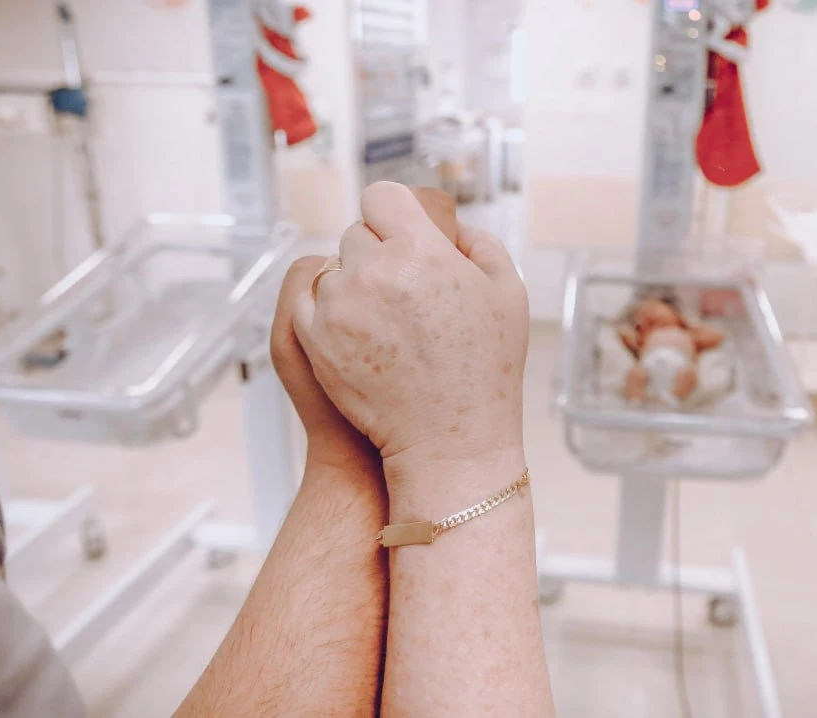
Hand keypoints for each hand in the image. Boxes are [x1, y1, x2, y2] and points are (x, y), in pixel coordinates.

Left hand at [279, 182, 527, 497]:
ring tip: (384, 321)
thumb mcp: (508, 295)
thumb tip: (455, 228)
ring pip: (332, 270)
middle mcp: (374, 271)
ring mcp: (339, 306)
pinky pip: (308, 302)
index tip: (399, 234)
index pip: (382, 198)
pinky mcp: (315, 339)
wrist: (451, 439)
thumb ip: (481, 246)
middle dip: (376, 255)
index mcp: (421, 250)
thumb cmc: (486, 373)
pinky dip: (326, 310)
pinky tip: (356, 331)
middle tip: (402, 291)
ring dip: (352, 285)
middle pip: (357, 236)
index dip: (392, 215)